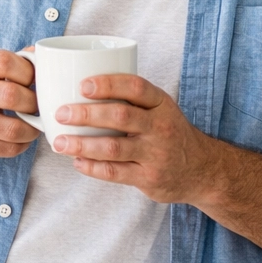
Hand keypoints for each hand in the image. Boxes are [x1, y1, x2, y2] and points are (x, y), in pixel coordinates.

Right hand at [0, 50, 41, 163]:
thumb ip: (16, 61)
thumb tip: (41, 53)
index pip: (4, 62)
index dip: (28, 71)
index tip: (34, 81)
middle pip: (11, 95)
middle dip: (33, 103)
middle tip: (37, 107)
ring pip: (13, 129)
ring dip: (31, 129)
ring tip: (33, 125)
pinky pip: (9, 149)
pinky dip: (22, 145)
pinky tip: (21, 138)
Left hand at [51, 73, 226, 203]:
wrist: (202, 169)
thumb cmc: (169, 132)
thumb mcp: (161, 108)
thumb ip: (131, 98)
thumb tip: (80, 86)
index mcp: (161, 104)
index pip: (135, 87)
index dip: (108, 84)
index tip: (82, 85)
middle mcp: (161, 127)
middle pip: (120, 116)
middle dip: (86, 114)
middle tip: (61, 113)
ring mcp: (156, 154)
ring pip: (113, 148)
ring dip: (82, 144)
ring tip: (59, 142)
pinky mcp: (149, 178)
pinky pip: (115, 172)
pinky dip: (92, 167)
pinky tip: (77, 161)